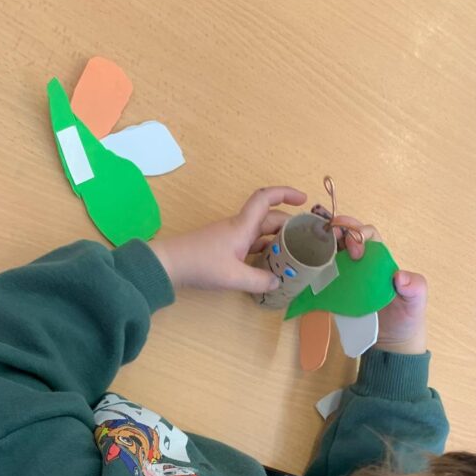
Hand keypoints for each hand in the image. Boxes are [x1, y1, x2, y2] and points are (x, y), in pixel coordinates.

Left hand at [151, 186, 306, 292]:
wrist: (168, 264)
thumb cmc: (200, 264)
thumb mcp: (233, 277)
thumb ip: (259, 280)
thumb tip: (277, 281)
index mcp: (243, 226)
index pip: (266, 198)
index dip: (286, 194)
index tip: (304, 199)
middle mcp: (239, 227)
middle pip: (269, 219)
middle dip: (289, 226)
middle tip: (307, 240)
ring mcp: (232, 238)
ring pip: (261, 233)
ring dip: (278, 241)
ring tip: (295, 255)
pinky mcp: (225, 249)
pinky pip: (251, 245)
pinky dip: (264, 251)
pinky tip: (271, 265)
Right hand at [327, 216, 427, 355]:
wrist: (392, 342)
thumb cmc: (406, 317)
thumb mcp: (416, 302)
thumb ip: (415, 287)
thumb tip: (400, 277)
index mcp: (380, 260)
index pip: (368, 235)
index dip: (359, 234)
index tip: (354, 249)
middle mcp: (362, 264)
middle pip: (346, 238)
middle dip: (337, 230)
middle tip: (329, 235)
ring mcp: (347, 277)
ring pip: (333, 253)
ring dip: (324, 246)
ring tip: (314, 246)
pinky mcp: (336, 292)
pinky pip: (324, 277)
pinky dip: (315, 270)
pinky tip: (309, 270)